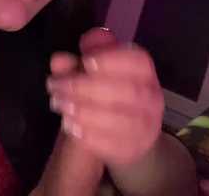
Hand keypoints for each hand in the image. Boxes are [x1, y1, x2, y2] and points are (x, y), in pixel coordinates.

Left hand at [47, 27, 164, 167]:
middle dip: (87, 88)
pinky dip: (90, 136)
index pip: (138, 61)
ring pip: (122, 120)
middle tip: (57, 86)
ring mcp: (146, 125)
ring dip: (86, 113)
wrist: (119, 129)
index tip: (85, 61)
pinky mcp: (135, 148)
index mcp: (144, 70)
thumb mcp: (89, 70)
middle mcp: (151, 96)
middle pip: (128, 91)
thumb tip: (59, 61)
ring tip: (60, 104)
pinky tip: (70, 125)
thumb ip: (74, 62)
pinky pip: (115, 145)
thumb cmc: (104, 88)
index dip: (112, 60)